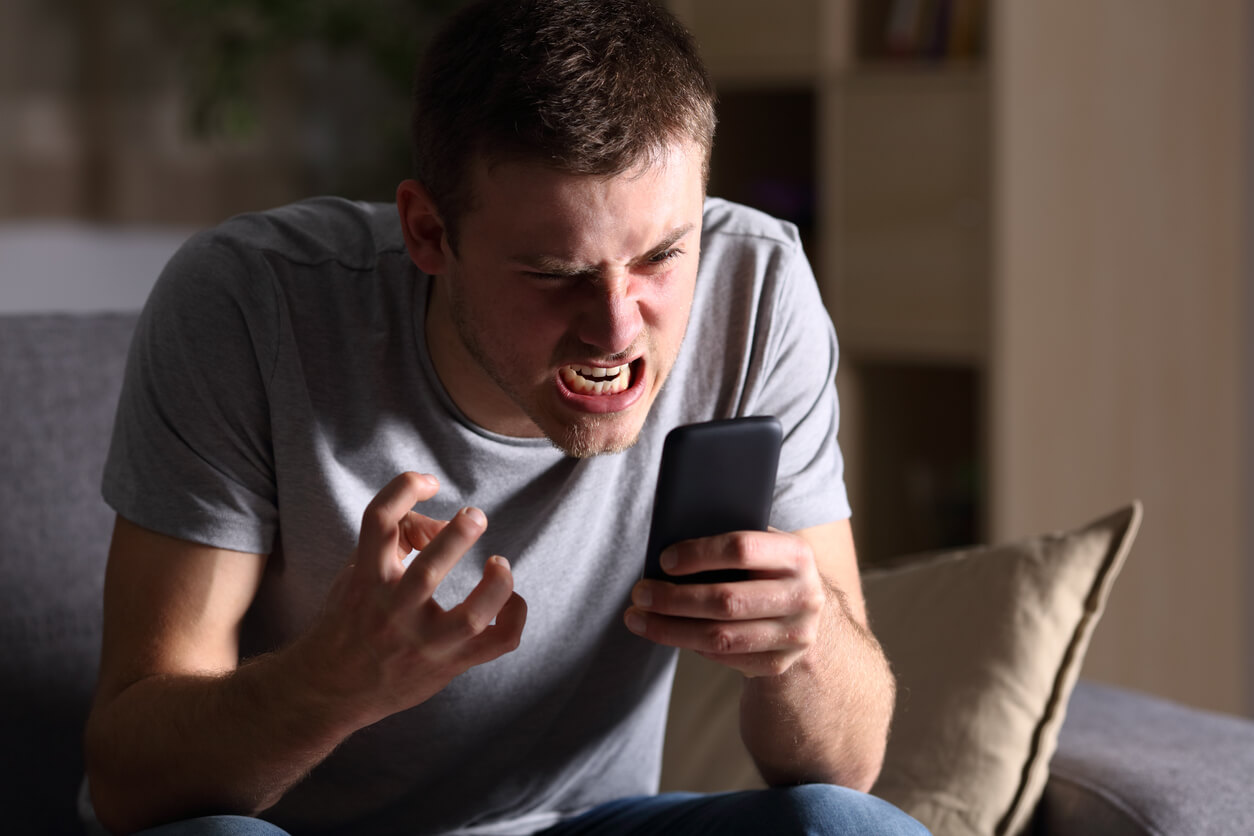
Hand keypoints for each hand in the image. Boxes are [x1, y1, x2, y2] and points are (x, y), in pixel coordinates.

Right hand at [291, 472, 526, 727]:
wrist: (328, 690)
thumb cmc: (349, 621)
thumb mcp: (356, 573)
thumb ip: (394, 540)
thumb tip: (443, 523)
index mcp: (366, 579)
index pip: (378, 521)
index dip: (405, 488)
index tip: (428, 482)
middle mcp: (392, 612)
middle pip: (429, 571)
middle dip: (458, 536)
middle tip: (475, 516)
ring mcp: (422, 644)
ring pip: (471, 617)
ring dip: (496, 584)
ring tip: (499, 563)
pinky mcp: (447, 666)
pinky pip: (495, 644)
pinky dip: (514, 618)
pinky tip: (513, 601)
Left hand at [624, 529, 824, 676]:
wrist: (802, 609)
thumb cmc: (765, 568)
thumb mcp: (760, 546)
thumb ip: (728, 543)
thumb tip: (668, 552)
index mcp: (796, 554)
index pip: (741, 549)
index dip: (698, 554)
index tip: (664, 560)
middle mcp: (803, 595)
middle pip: (727, 600)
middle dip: (674, 598)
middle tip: (640, 594)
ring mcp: (794, 634)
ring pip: (721, 637)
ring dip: (671, 630)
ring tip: (639, 619)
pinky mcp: (779, 662)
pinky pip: (725, 657)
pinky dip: (690, 644)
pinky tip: (668, 632)